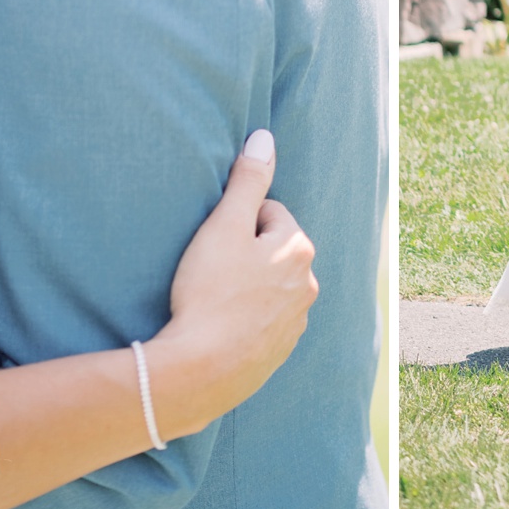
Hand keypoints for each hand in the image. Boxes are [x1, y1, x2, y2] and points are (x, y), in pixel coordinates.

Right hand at [157, 130, 316, 435]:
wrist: (200, 370)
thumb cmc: (209, 292)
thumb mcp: (224, 225)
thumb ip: (248, 180)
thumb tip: (265, 138)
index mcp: (299, 249)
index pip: (267, 214)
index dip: (235, 223)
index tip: (215, 244)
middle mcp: (308, 285)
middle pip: (271, 251)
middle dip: (245, 254)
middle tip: (211, 270)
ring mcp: (296, 322)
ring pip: (270, 286)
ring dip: (247, 287)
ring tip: (214, 300)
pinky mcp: (279, 352)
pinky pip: (263, 321)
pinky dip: (246, 319)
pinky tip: (221, 326)